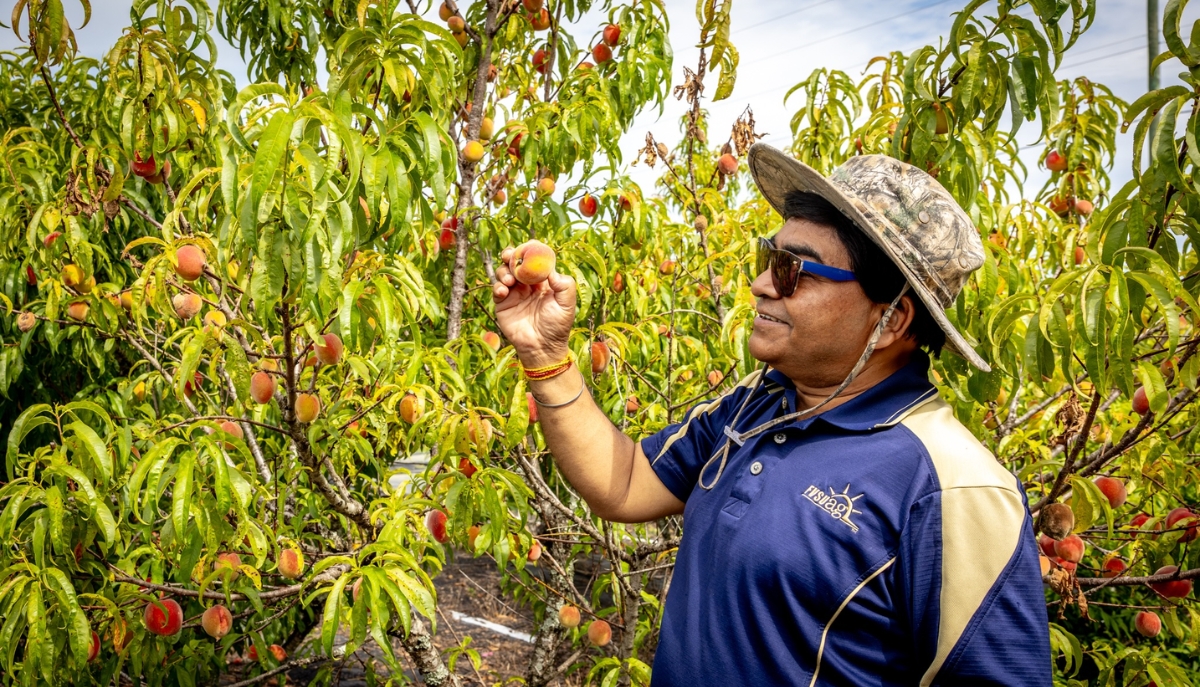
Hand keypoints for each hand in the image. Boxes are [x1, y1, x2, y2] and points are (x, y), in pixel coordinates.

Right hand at [492, 246, 575, 366]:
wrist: (542, 347)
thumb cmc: (558, 326)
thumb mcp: (567, 304)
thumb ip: (564, 285)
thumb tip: (551, 270)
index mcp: (544, 280)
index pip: (535, 260)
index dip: (529, 251)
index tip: (526, 248)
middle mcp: (528, 284)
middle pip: (516, 262)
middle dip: (511, 255)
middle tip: (509, 256)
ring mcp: (514, 292)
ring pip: (504, 272)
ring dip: (504, 271)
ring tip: (509, 280)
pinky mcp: (503, 303)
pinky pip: (496, 289)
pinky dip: (497, 286)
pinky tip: (504, 291)